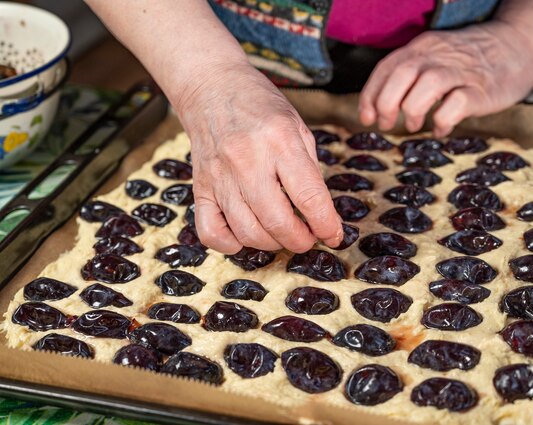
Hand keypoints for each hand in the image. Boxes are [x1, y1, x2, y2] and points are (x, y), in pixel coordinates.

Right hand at [176, 62, 342, 253]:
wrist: (212, 87)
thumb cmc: (260, 106)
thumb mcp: (297, 126)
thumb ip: (309, 169)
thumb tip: (319, 213)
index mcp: (280, 140)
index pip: (308, 196)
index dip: (326, 224)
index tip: (333, 235)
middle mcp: (247, 160)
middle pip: (277, 221)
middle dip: (301, 240)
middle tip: (309, 237)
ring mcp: (219, 176)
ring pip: (247, 232)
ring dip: (272, 244)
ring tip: (282, 234)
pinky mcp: (199, 187)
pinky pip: (211, 232)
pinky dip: (231, 245)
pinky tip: (246, 234)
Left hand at [359, 0, 532, 135]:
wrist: (519, 45)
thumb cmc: (471, 59)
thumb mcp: (436, 56)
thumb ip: (410, 74)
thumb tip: (382, 105)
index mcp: (423, 47)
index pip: (386, 68)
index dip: (370, 95)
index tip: (367, 117)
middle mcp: (439, 55)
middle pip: (402, 74)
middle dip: (387, 104)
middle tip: (387, 123)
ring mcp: (462, 71)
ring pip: (428, 85)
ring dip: (413, 109)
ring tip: (414, 125)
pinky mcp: (482, 89)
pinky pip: (457, 104)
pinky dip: (443, 120)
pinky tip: (440, 128)